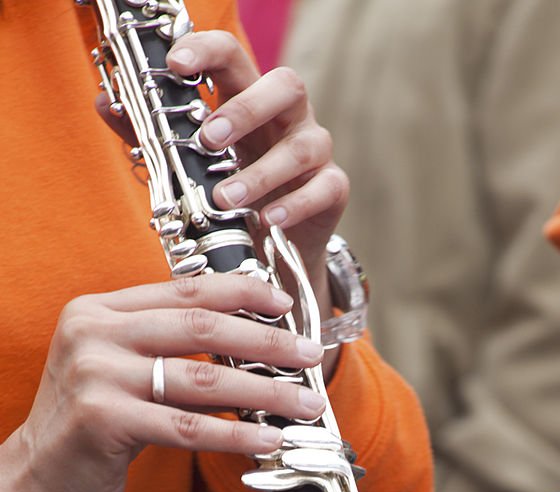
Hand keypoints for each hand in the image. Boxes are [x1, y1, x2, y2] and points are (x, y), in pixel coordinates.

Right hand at [0, 275, 324, 491]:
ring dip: (265, 392)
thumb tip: (245, 344)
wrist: (29, 484)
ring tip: (305, 403)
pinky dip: (234, 434)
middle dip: (267, 342)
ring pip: (202, 378)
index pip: (184, 290)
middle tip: (310, 355)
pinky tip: (268, 440)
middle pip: (201, 328)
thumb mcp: (118, 373)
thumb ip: (164, 350)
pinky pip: (186, 427)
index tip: (285, 305)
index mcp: (99, 311)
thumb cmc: (86, 431)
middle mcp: (94, 333)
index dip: (242, 293)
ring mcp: (96, 375)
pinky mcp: (103, 420)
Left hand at [165, 32, 348, 314]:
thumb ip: (150, 134)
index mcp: (249, 100)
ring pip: (302, 145)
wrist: (274, 248)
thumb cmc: (231, 192)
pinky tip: (267, 220)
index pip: (234, 56)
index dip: (208, 51)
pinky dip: (295, 204)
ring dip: (261, 172)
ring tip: (225, 199)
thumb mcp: (191, 164)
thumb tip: (104, 104)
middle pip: (286, 86)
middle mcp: (288, 119)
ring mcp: (315, 152)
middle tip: (209, 139)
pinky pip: (323, 188)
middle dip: (247, 109)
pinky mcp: (332, 189)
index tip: (178, 64)